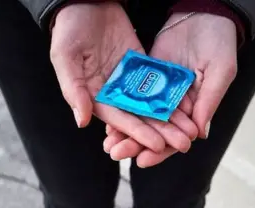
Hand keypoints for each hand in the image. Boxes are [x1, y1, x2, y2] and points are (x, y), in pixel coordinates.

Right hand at [50, 3, 196, 152]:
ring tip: (189, 131)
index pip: (119, 119)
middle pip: (140, 116)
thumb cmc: (69, 28)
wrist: (86, 0)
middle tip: (183, 144)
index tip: (158, 146)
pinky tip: (187, 105)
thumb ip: (74, 89)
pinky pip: (157, 81)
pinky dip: (171, 94)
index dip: (139, 133)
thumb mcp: (65, 57)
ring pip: (151, 103)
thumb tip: (82, 121)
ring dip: (169, 118)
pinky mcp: (140, 64)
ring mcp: (128, 78)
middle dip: (161, 131)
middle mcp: (113, 91)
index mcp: (94, 95)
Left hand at [104, 12, 238, 166]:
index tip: (144, 160)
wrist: (203, 13)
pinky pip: (132, 95)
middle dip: (135, 144)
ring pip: (141, 116)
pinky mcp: (147, 75)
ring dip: (125, 130)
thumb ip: (209, 101)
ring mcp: (160, 90)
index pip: (175, 137)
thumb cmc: (220, 43)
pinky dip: (122, 107)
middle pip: (153, 130)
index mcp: (195, 109)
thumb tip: (200, 133)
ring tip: (109, 143)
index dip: (160, 150)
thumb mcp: (220, 71)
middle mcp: (175, 104)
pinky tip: (108, 119)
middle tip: (117, 153)